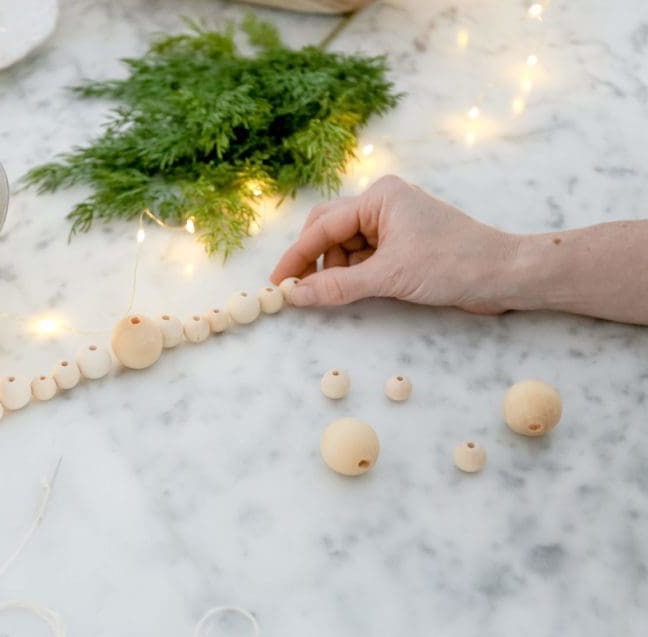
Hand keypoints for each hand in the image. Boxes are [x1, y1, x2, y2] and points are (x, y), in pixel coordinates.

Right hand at [270, 175, 517, 313]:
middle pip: (328, 231)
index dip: (297, 257)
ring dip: (336, 271)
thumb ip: (338, 286)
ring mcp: (392, 224)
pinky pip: (363, 257)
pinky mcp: (401, 245)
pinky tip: (356, 290)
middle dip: (315, 261)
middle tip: (300, 290)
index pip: (323, 226)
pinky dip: (354, 275)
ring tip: (340, 294)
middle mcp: (382, 204)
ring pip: (344, 247)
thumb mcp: (389, 277)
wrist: (503, 276)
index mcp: (379, 197)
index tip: (278, 283)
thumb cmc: (453, 264)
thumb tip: (296, 295)